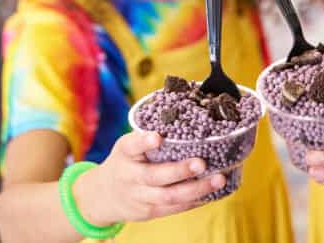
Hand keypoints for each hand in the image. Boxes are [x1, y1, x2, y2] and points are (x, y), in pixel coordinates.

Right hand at [73, 131, 225, 224]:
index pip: (131, 146)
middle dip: (179, 171)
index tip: (157, 137)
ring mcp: (139, 197)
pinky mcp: (149, 212)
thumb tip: (188, 110)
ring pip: (169, 196)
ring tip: (218, 179)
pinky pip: (174, 208)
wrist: (105, 195)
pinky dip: (195, 200)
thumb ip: (149, 136)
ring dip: (196, 189)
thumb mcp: (128, 146)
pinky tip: (212, 192)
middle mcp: (129, 176)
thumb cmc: (126, 162)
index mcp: (124, 153)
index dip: (143, 142)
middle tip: (201, 162)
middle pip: (154, 176)